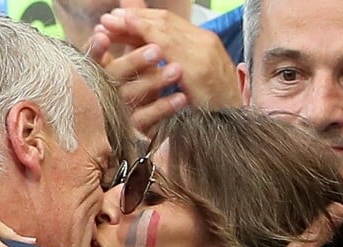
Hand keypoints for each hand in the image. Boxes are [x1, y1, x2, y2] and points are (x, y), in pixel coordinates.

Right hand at [88, 32, 186, 134]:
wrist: (142, 123)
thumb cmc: (134, 82)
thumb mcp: (131, 55)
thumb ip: (131, 29)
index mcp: (99, 71)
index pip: (92, 58)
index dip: (94, 48)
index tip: (101, 35)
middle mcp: (105, 91)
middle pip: (115, 74)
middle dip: (135, 60)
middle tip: (156, 50)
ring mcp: (117, 111)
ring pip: (133, 95)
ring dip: (155, 81)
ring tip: (177, 70)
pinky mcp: (132, 129)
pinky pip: (147, 117)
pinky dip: (165, 107)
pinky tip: (181, 98)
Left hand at [96, 8, 241, 109]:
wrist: (235, 130)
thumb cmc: (211, 114)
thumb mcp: (187, 87)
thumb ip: (170, 70)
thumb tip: (148, 61)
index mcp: (202, 47)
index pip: (169, 26)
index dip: (142, 21)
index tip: (116, 22)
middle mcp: (205, 43)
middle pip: (164, 23)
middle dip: (133, 19)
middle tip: (106, 20)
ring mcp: (203, 53)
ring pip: (165, 29)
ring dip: (135, 24)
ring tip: (110, 24)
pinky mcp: (199, 68)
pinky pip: (170, 46)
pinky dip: (148, 36)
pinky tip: (130, 34)